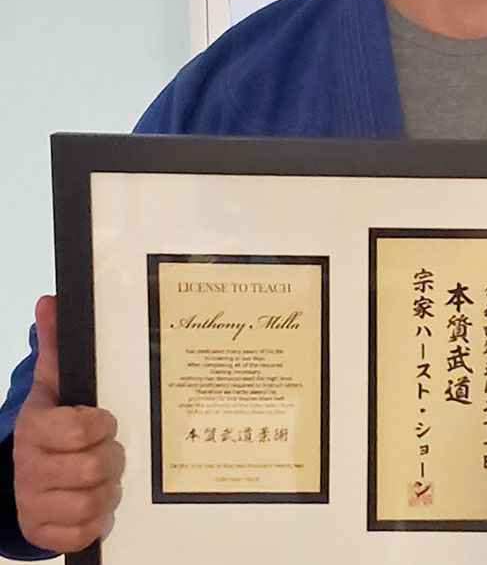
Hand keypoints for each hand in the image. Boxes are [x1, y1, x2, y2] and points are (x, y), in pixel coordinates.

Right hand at [12, 295, 124, 551]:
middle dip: (114, 458)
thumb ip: (56, 344)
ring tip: (108, 476)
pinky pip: (82, 535)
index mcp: (35, 428)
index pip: (81, 430)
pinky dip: (97, 521)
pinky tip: (98, 503)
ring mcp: (34, 504)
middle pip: (94, 468)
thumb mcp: (54, 382)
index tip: (105, 419)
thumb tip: (51, 301)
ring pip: (93, 503)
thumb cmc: (52, 420)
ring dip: (109, 489)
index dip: (102, 425)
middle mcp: (30, 468)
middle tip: (114, 449)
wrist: (23, 472)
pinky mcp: (44, 533)